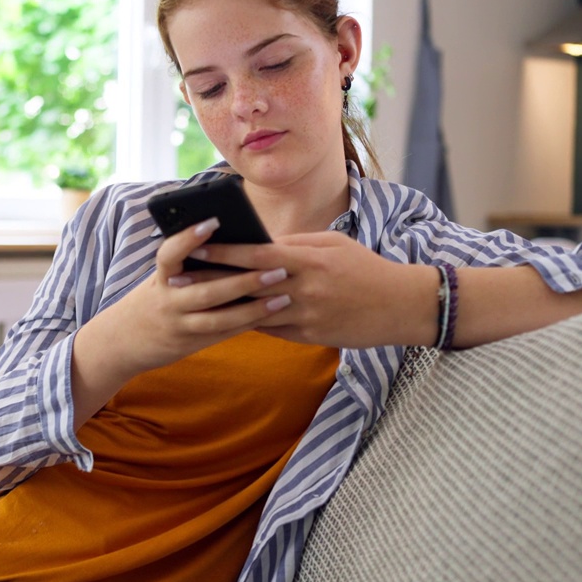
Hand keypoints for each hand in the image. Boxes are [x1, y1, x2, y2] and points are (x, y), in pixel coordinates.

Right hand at [68, 217, 289, 425]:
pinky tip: (270, 315)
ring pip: (219, 318)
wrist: (122, 343)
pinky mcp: (188, 344)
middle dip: (244, 280)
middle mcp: (167, 301)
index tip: (213, 221)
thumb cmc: (153, 299)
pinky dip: (246, 324)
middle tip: (277, 268)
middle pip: (207, 290)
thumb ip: (188, 265)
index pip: (170, 254)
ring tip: (282, 296)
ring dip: (253, 308)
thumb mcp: (161, 278)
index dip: (188, 237)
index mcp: (160, 277)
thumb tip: (235, 243)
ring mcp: (178, 325)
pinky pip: (222, 334)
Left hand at [199, 231, 439, 348]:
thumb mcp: (332, 246)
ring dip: (226, 306)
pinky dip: (250, 322)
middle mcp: (303, 289)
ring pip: (255, 312)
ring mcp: (305, 317)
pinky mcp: (309, 337)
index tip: (195, 246)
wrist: (400, 306)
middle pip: (248, 285)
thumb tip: (262, 244)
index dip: (222, 251)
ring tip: (197, 299)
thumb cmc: (365, 268)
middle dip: (213, 280)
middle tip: (181, 277)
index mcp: (307, 260)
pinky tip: (229, 318)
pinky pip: (271, 330)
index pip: (255, 254)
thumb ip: (296, 245)